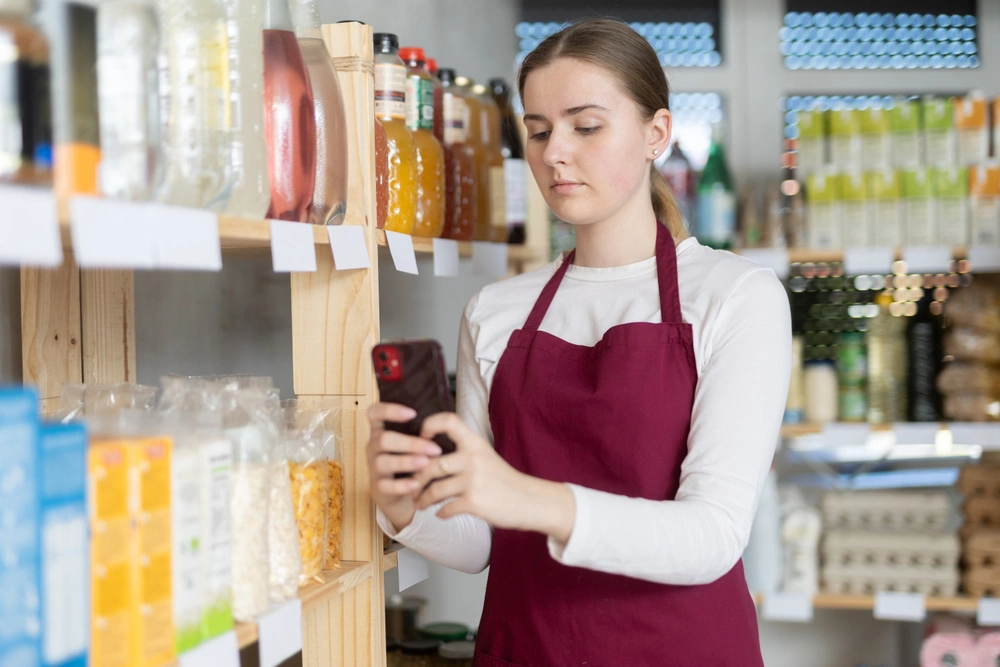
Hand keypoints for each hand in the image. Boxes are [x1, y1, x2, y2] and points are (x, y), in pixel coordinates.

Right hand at [366, 403, 442, 532]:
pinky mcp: (378, 487)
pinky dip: (401, 485)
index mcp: (380, 431)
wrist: (399, 494)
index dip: (389, 410)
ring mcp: (374, 467)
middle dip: (410, 443)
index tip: (413, 413)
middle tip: (435, 449)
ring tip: (427, 464)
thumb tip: (446, 420)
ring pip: (383, 461)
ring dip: (406, 462)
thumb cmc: (409, 461)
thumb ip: (420, 431)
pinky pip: (386, 485)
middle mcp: (374, 447)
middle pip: (383, 439)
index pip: (374, 412)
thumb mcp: (411, 444)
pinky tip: (416, 484)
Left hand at [409, 413, 575, 541]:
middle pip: (430, 464)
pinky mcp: (474, 502)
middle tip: (412, 487)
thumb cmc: (504, 480)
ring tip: (419, 504)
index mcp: (475, 443)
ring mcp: (473, 480)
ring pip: (434, 489)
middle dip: (416, 479)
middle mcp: (473, 458)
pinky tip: (440, 513)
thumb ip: (463, 453)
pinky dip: (440, 512)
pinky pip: (445, 508)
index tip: (421, 440)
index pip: (448, 421)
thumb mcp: (486, 457)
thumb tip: (430, 456)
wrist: (530, 501)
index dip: (429, 426)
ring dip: (423, 499)